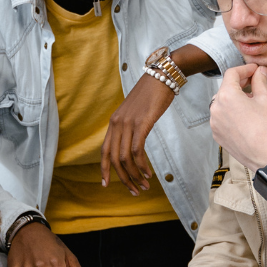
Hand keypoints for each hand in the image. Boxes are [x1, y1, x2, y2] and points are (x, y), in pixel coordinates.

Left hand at [101, 75, 172, 193]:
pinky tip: (148, 173)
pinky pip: (137, 150)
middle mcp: (117, 124)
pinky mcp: (142, 123)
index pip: (104, 151)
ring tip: (144, 186)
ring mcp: (128, 123)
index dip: (104, 170)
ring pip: (125, 158)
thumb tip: (131, 144)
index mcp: (114, 123)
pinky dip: (142, 165)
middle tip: (134, 191)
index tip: (106, 184)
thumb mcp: (135, 112)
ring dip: (135, 176)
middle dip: (123, 179)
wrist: (162, 76)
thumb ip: (130, 127)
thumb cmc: (151, 95)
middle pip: (114, 159)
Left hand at [208, 64, 266, 172]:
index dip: (245, 69)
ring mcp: (214, 122)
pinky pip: (221, 117)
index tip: (255, 70)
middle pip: (225, 88)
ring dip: (234, 98)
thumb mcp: (265, 99)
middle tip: (254, 82)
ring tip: (250, 101)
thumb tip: (260, 71)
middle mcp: (215, 108)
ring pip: (222, 103)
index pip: (232, 73)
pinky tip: (244, 116)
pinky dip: (230, 112)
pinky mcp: (216, 134)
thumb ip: (260, 81)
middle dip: (239, 83)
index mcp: (226, 96)